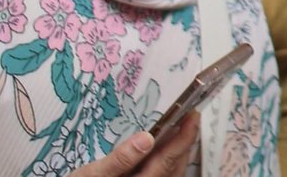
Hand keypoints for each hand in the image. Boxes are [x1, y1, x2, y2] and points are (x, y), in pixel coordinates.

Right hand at [70, 113, 199, 175]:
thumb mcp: (92, 174)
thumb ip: (119, 159)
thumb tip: (147, 138)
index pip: (169, 159)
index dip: (185, 137)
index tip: (194, 115)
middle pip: (175, 165)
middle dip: (184, 142)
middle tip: (189, 117)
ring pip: (172, 171)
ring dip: (177, 151)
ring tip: (179, 128)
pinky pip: (162, 173)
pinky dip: (167, 160)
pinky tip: (160, 148)